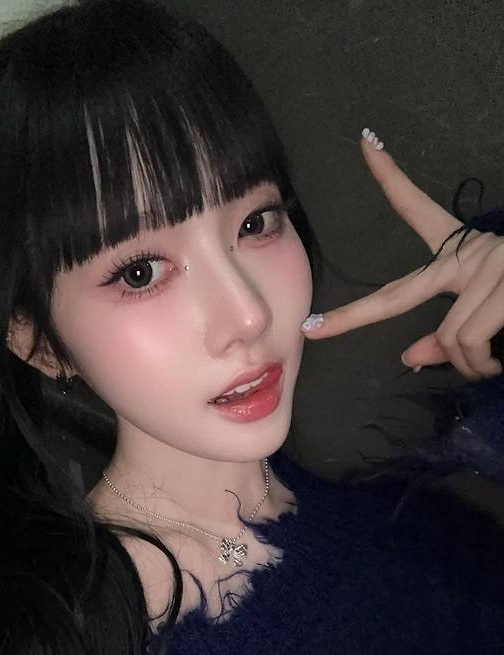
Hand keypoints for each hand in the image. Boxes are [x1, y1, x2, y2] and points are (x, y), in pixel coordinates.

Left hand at [300, 130, 503, 380]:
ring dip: (468, 364)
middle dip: (351, 316)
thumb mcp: (491, 312)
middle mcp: (473, 251)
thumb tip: (409, 356)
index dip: (390, 179)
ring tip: (489, 368)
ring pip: (450, 335)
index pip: (419, 209)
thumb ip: (452, 335)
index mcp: (466, 251)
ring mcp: (491, 265)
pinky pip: (472, 340)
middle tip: (313, 331)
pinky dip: (481, 364)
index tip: (365, 142)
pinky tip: (499, 364)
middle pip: (397, 293)